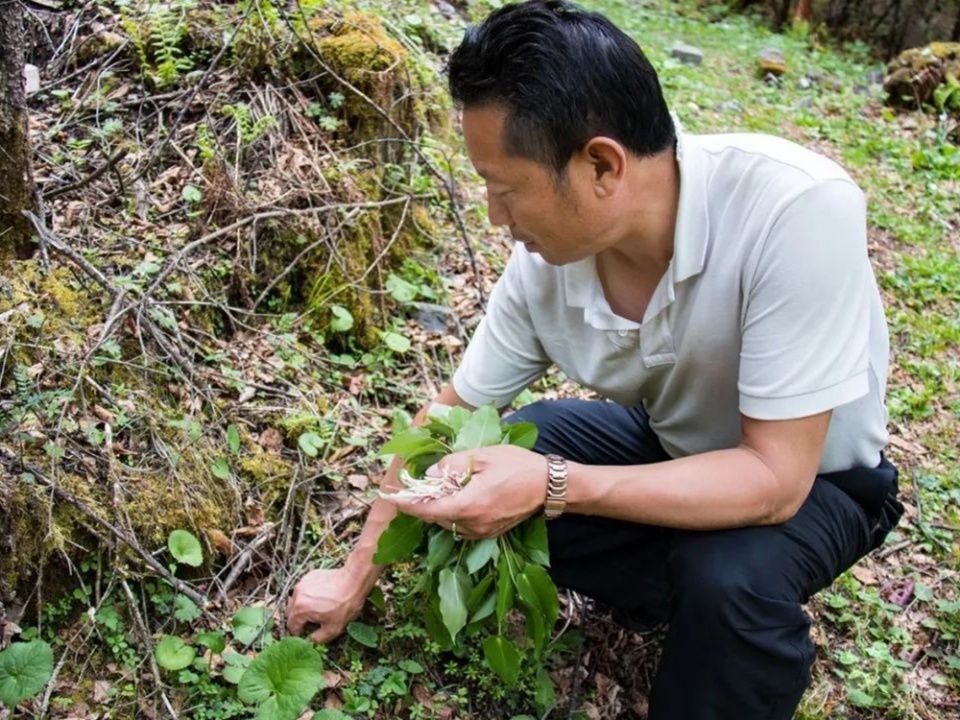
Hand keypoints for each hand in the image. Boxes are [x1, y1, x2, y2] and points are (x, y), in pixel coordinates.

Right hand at [286, 565, 367, 642]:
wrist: (354, 581)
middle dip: (297, 621)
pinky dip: (307, 596)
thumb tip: (310, 640)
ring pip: (295, 600)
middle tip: (310, 624)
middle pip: (289, 613)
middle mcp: (297, 595)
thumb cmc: (345, 604)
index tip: (307, 635)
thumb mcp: (334, 628)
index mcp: (300, 609)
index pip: (291, 627)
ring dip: (301, 607)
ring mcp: (302, 583)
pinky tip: (320, 598)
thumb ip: (318, 639)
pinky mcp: (309, 576)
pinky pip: (303, 590)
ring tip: (316, 610)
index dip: (298, 634)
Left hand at [386, 446, 547, 538]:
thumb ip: (451, 465)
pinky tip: (460, 496)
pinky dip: (454, 513)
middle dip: (424, 502)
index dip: (407, 504)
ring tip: (441, 487)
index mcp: (468, 506)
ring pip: (449, 523)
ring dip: (440, 508)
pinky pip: (462, 526)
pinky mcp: (490, 533)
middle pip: (437, 517)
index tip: (391, 497)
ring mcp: (482, 532)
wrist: (548, 485)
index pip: (428, 510)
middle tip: (414, 486)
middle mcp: (472, 525)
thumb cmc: (517, 466)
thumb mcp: (481, 457)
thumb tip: (430, 475)